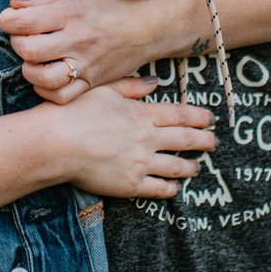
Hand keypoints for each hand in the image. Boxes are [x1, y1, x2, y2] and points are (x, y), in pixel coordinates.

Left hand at [0, 0, 194, 103]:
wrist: (151, 26)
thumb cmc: (114, 3)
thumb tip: (13, 6)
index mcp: (73, 13)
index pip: (26, 22)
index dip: (7, 21)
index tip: (7, 19)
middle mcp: (79, 41)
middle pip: (30, 51)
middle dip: (17, 43)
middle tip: (22, 37)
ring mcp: (87, 65)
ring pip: (44, 79)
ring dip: (29, 70)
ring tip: (33, 60)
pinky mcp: (93, 82)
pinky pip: (62, 96)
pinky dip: (46, 90)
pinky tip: (45, 77)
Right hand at [38, 76, 216, 198]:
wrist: (56, 143)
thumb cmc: (74, 112)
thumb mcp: (103, 89)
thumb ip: (131, 86)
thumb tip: (154, 83)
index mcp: (142, 114)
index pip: (180, 115)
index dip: (199, 117)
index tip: (211, 119)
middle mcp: (147, 139)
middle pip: (185, 140)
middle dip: (204, 141)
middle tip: (214, 142)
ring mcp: (141, 163)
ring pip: (177, 166)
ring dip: (191, 166)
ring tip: (198, 166)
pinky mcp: (131, 184)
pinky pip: (159, 188)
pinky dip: (171, 188)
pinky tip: (175, 187)